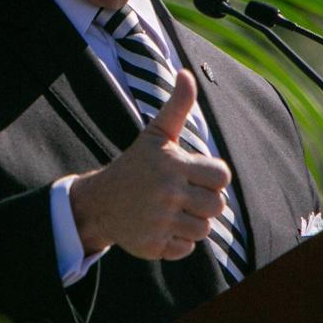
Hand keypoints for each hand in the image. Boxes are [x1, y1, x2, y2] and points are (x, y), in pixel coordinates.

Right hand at [70, 69, 230, 260]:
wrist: (101, 202)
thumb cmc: (137, 166)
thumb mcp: (156, 135)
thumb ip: (177, 106)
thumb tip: (187, 73)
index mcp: (173, 166)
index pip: (221, 176)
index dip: (213, 177)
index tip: (195, 175)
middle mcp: (167, 194)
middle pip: (217, 206)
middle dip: (204, 201)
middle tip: (183, 195)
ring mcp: (160, 221)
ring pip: (203, 230)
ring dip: (192, 222)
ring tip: (172, 210)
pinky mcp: (154, 245)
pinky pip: (187, 248)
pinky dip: (178, 241)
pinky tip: (162, 226)